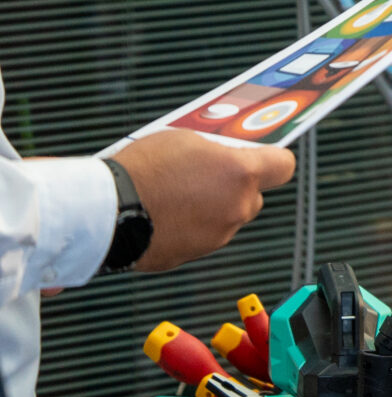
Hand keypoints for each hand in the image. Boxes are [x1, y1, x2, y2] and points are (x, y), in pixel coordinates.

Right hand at [112, 132, 295, 273]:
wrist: (104, 211)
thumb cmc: (142, 170)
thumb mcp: (187, 140)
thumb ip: (216, 151)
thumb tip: (225, 156)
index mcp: (242, 175)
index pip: (283, 166)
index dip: (273, 160)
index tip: (263, 156)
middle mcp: (236, 208)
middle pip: (252, 196)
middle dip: (234, 187)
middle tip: (206, 175)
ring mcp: (215, 236)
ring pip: (224, 218)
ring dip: (210, 209)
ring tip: (175, 195)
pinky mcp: (191, 256)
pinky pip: (199, 237)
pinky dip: (188, 228)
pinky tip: (163, 216)